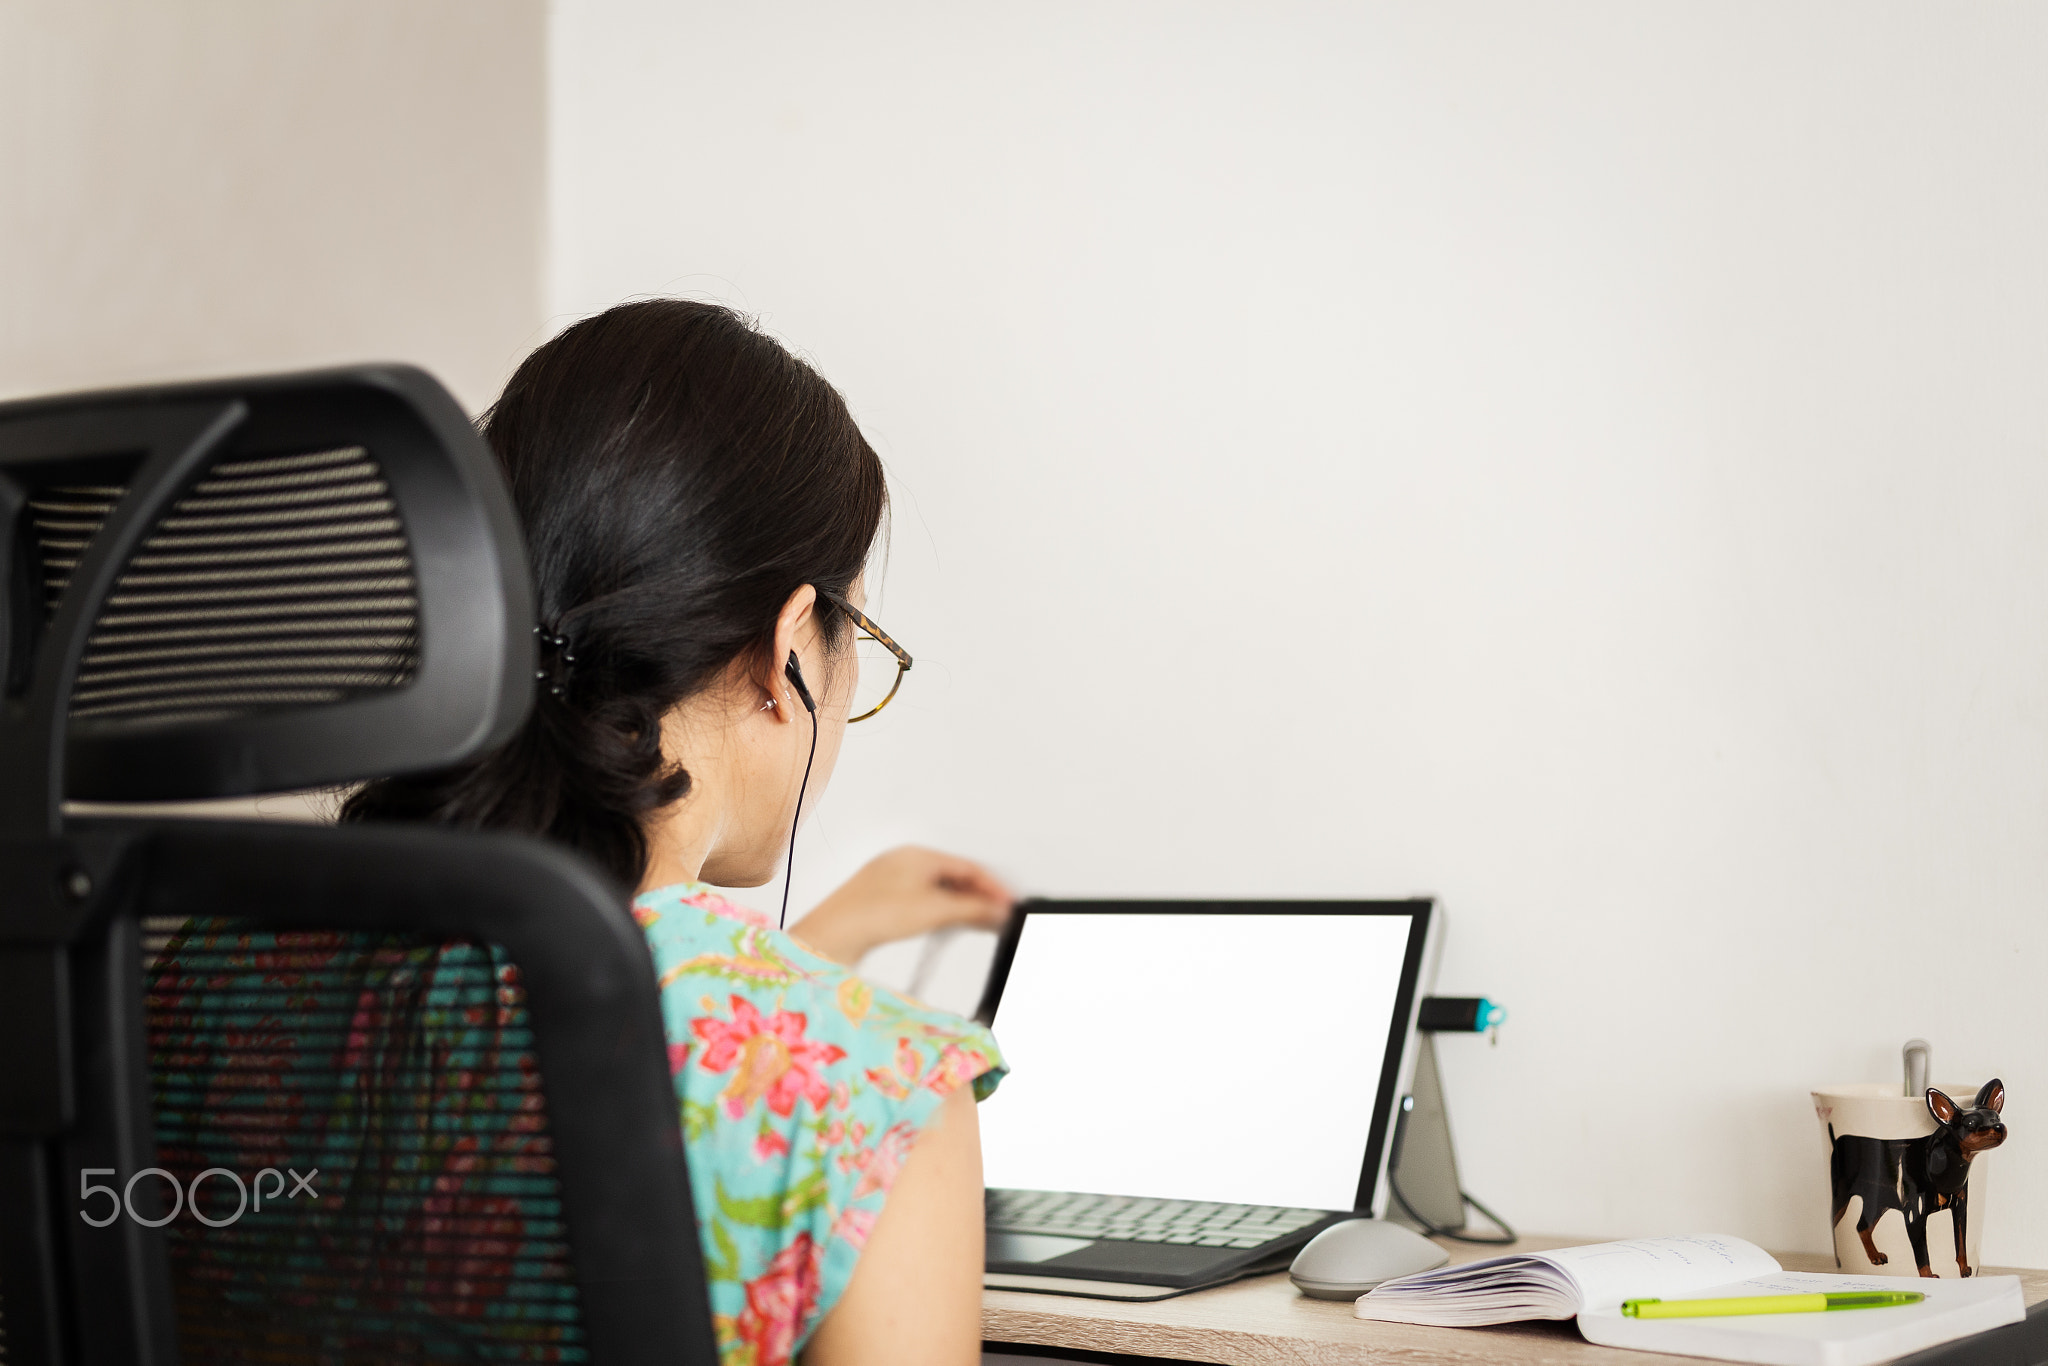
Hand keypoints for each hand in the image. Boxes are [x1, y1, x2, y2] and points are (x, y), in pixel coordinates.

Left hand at [791, 847, 1014, 964]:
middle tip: (998, 916)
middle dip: (978, 898)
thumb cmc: (872, 913)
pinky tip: (948, 928)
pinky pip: (923, 903)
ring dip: (961, 908)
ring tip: (980, 924)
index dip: (993, 886)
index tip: (1008, 904)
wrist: (833, 936)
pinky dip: (942, 914)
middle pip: (954, 878)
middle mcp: (904, 864)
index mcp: (917, 854)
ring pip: (938, 892)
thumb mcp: (935, 910)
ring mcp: (892, 883)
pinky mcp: (883, 903)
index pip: (968, 866)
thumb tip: (999, 910)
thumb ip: (974, 909)